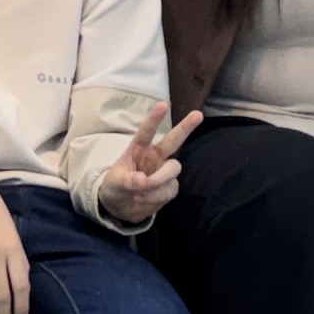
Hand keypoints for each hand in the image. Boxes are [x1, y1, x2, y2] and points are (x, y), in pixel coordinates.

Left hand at [98, 105, 200, 228]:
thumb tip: (142, 180)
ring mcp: (164, 171)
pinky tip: (145, 199)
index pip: (146, 131)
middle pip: (173, 140)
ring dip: (158, 181)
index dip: (154, 119)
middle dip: (186, 127)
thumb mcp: (114, 183)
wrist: (122, 208)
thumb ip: (127, 180)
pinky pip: (171, 189)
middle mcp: (154, 156)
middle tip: (198, 114)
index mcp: (138, 149)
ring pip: (173, 169)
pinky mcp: (170, 186)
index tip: (164, 105)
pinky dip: (158, 196)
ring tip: (139, 193)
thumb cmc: (116, 187)